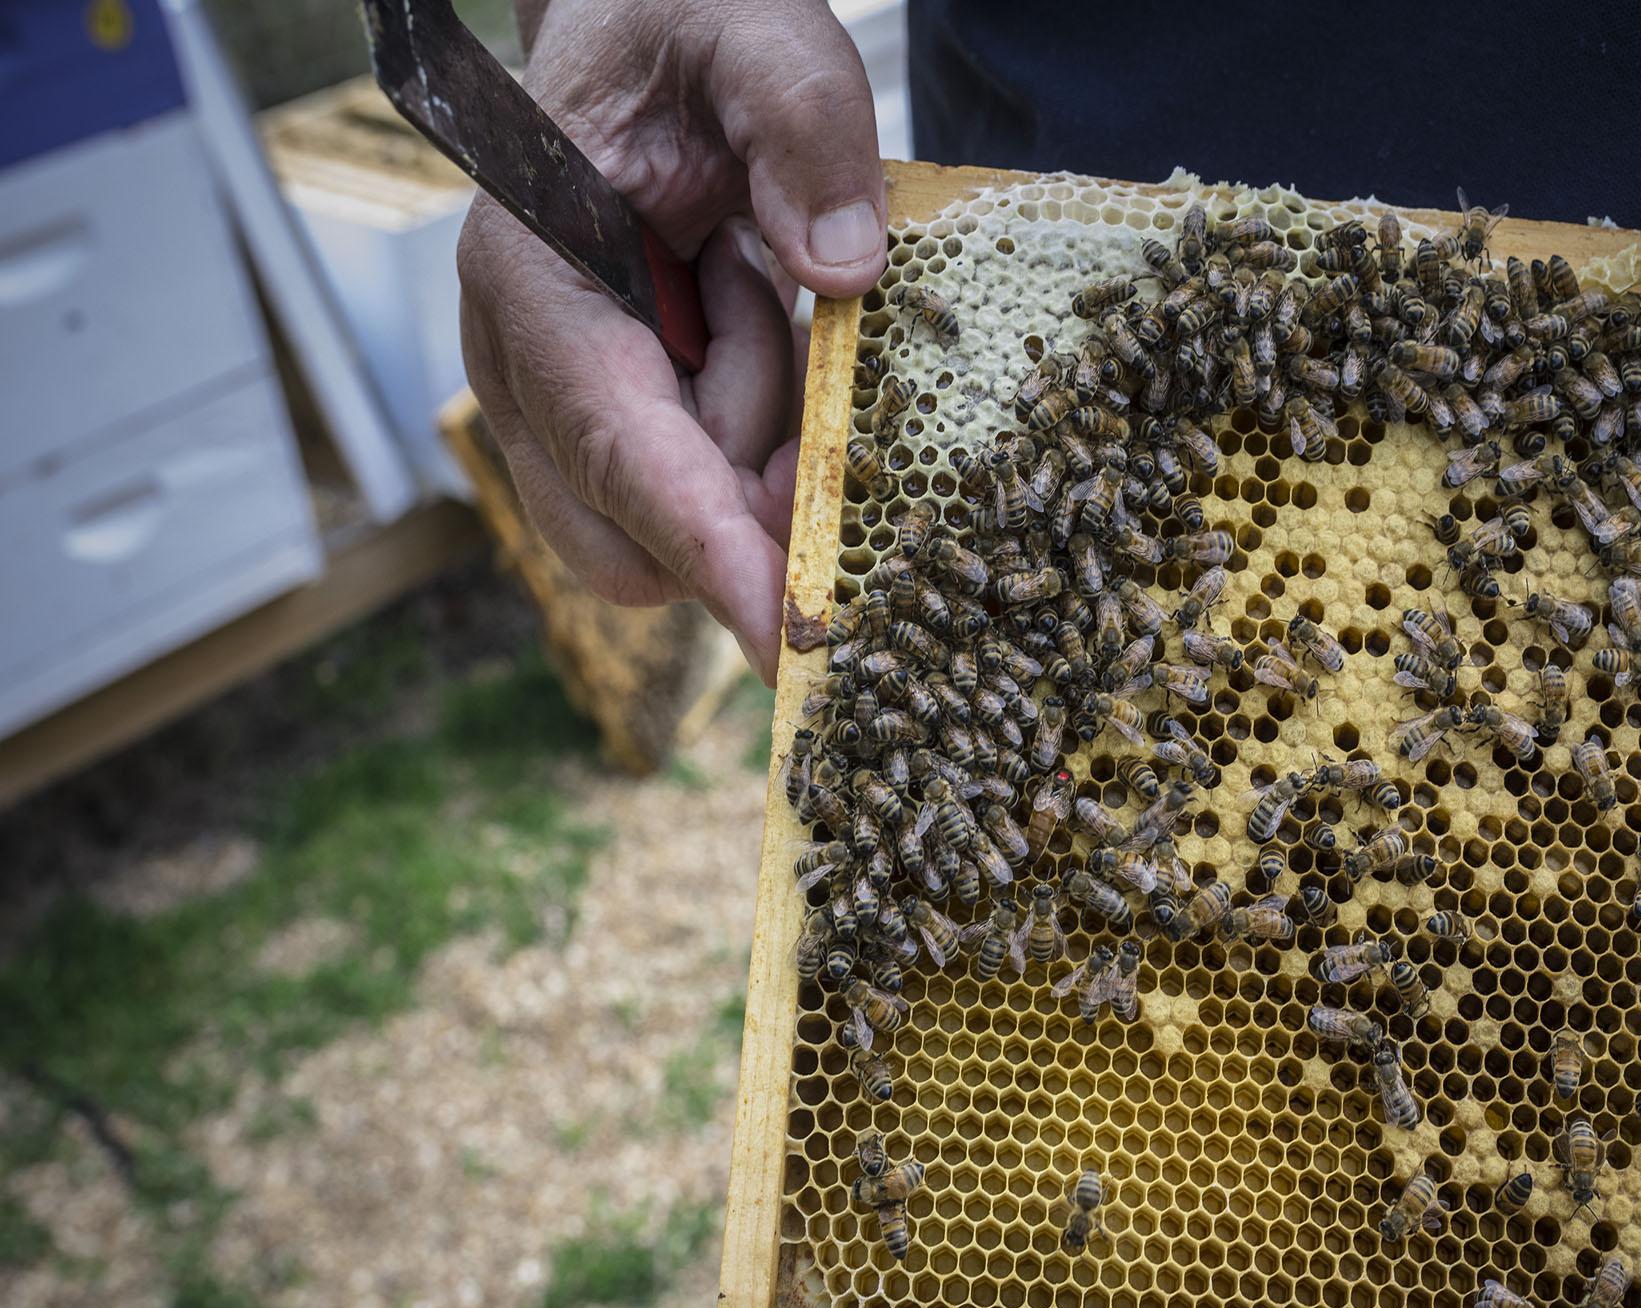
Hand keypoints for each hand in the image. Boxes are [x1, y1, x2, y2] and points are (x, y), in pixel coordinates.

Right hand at [457, 0, 886, 683]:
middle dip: (746, 493)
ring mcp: (554, 405)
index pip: (618, 448)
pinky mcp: (603, 422)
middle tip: (797, 352)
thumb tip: (844, 270)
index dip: (707, 548)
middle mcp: (521, 364)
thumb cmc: (684, 32)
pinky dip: (752, 427)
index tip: (785, 637)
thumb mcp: (761, 40)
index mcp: (532, 275)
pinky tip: (739, 312)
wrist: (642, 36)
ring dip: (753, 433)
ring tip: (742, 278)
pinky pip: (699, 484)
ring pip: (679, 518)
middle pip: (638, 529)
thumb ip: (803, 131)